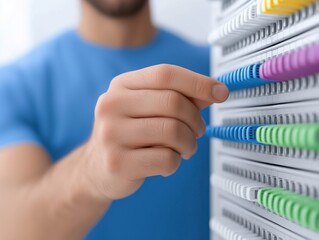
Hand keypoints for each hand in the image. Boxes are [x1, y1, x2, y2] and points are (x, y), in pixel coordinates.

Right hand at [85, 64, 228, 199]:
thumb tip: (215, 91)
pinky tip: (166, 162)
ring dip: (189, 143)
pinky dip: (176, 162)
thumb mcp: (147, 108)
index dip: (198, 82)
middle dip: (196, 120)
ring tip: (185, 148)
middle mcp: (111, 105)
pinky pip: (167, 159)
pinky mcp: (118, 163)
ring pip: (173, 132)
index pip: (165, 74)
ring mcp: (111, 134)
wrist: (97, 168)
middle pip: (173, 103)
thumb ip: (180, 97)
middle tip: (198, 131)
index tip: (221, 92)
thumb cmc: (129, 134)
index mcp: (121, 86)